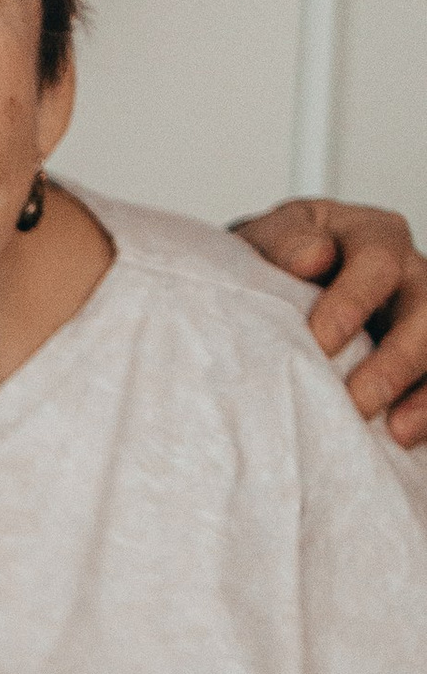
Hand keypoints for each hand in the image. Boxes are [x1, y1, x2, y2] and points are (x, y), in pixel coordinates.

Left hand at [233, 197, 426, 444]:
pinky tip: (402, 436)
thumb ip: (283, 243)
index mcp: (370, 236)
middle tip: (359, 399)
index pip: (378, 261)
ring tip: (395, 430)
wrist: (262, 298)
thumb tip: (311, 256)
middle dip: (396, 359)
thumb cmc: (268, 268)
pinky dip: (425, 411)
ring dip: (422, 392)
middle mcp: (408, 274)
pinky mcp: (421, 360)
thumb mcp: (264, 244)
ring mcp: (422, 317)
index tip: (321, 341)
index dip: (354, 301)